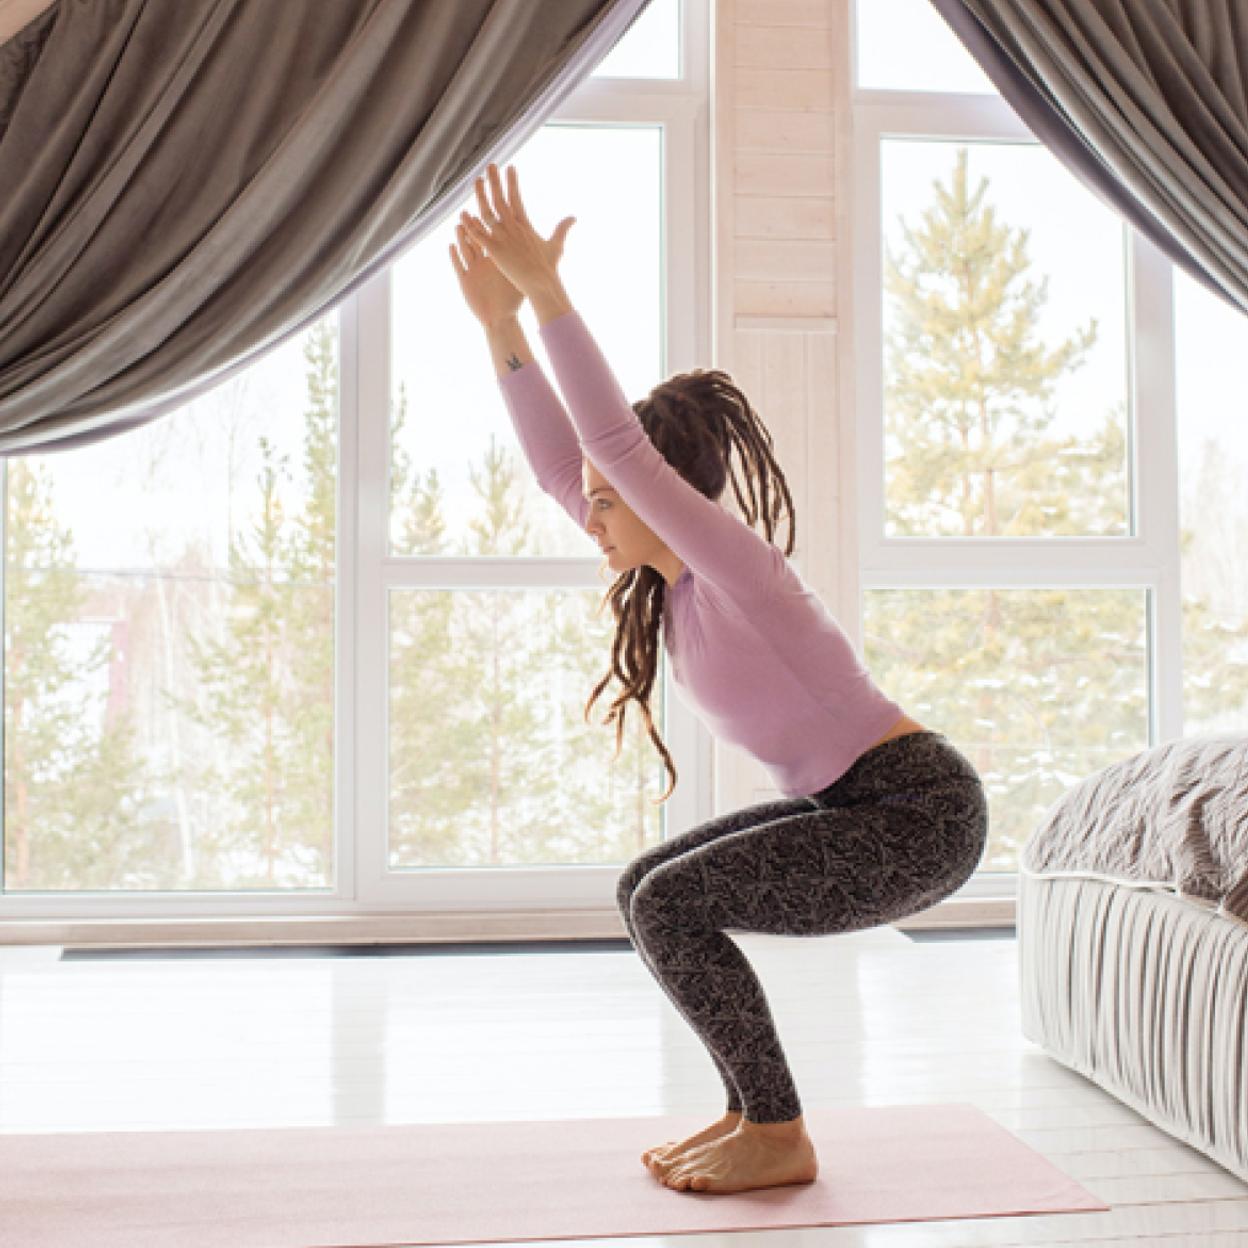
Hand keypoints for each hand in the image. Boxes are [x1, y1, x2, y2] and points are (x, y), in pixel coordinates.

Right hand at [449, 219, 522, 328]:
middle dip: (471, 228)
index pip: (490, 240)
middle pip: (475, 242)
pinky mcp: (465, 282)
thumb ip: (527, 262)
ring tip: (458, 225)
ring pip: (465, 251)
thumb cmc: (512, 301)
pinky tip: (451, 245)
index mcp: (495, 262)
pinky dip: (454, 256)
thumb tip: (541, 247)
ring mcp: (473, 272)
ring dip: (461, 239)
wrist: (501, 319)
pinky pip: (458, 267)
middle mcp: (482, 265)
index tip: (487, 211)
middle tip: (466, 212)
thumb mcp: (520, 278)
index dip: (487, 227)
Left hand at [458, 163, 574, 300]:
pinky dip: (471, 225)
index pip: (516, 198)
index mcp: (525, 225)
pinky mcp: (495, 251)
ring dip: (480, 196)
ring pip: (487, 213)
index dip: (512, 182)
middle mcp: (513, 228)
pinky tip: (463, 214)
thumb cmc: (549, 268)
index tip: (509, 167)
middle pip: (500, 200)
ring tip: (476, 181)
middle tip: (490, 165)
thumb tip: (574, 217)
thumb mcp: (557, 245)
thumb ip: (562, 229)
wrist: (542, 284)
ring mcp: (503, 239)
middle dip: (495, 181)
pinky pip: (479, 235)